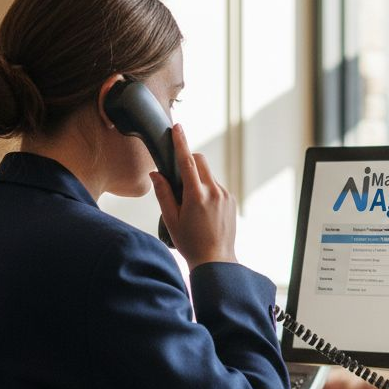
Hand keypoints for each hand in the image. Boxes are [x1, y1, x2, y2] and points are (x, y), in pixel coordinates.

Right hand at [150, 124, 238, 266]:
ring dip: (197, 179)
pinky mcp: (231, 200)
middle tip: (179, 179)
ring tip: (192, 205)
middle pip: (200, 161)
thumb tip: (156, 174)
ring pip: (208, 175)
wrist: (216, 261)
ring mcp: (225, 195)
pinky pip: (216, 186)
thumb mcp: (171, 219)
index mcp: (196, 196)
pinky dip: (207, 189)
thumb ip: (163, 194)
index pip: (187, 161)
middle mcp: (214, 192)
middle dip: (189, 161)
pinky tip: (203, 210)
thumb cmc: (190, 243)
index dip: (181, 142)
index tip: (178, 128)